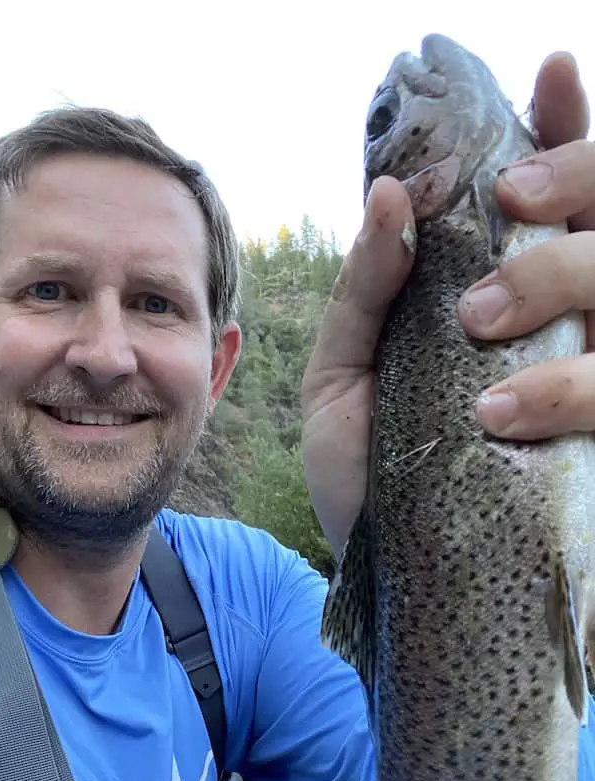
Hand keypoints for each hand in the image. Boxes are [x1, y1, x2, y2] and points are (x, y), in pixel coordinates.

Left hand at [302, 52, 590, 556]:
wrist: (382, 577)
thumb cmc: (369, 473)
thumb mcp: (341, 379)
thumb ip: (366, 292)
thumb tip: (396, 192)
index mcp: (509, 303)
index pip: (562, 199)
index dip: (570, 128)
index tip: (550, 72)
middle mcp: (569, 333)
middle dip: (578, 182)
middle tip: (511, 196)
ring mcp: (592, 387)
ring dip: (565, 277)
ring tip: (483, 322)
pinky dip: (572, 392)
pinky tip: (500, 415)